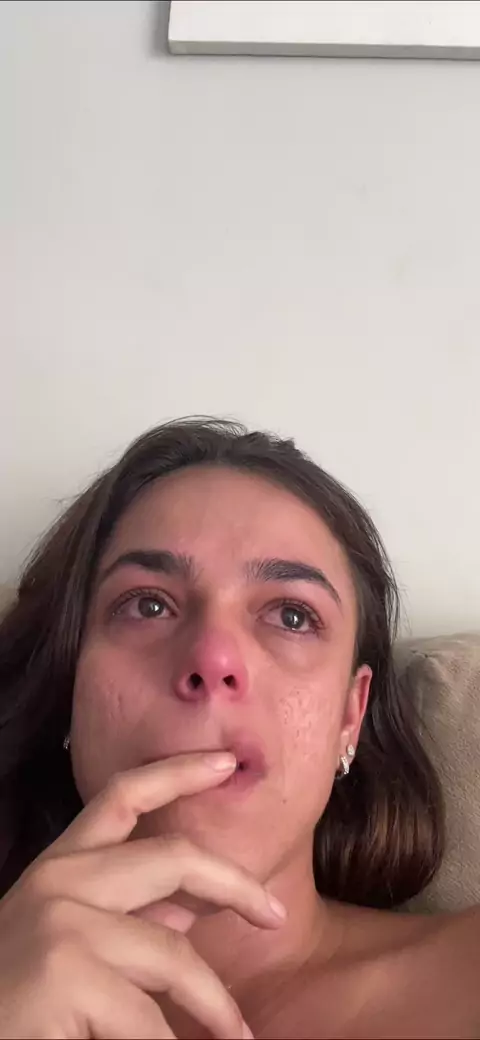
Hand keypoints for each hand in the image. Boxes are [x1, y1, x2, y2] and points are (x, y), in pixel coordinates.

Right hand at [0, 753, 284, 1037]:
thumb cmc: (18, 1002)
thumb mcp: (71, 946)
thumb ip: (129, 920)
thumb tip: (192, 906)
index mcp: (59, 867)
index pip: (121, 796)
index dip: (179, 771)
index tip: (228, 760)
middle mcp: (58, 881)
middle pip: (173, 858)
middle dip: (236, 884)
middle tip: (275, 914)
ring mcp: (61, 923)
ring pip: (174, 955)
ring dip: (215, 1005)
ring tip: (236, 1038)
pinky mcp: (65, 974)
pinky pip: (150, 1022)